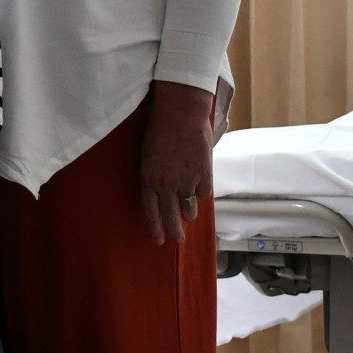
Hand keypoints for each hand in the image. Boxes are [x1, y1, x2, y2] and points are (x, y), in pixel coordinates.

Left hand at [138, 81, 215, 244]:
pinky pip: (204, 192)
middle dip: (175, 231)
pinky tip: (200, 184)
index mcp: (148, 178)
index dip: (155, 227)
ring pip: (190, 207)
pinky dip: (203, 189)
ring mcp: (186, 180)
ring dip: (190, 212)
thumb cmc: (160, 128)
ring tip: (189, 215)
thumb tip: (162, 192)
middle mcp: (166, 183)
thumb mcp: (148, 154)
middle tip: (177, 239)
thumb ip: (154, 175)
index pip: (151, 211)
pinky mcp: (203, 174)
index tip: (158, 239)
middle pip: (171, 216)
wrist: (181, 113)